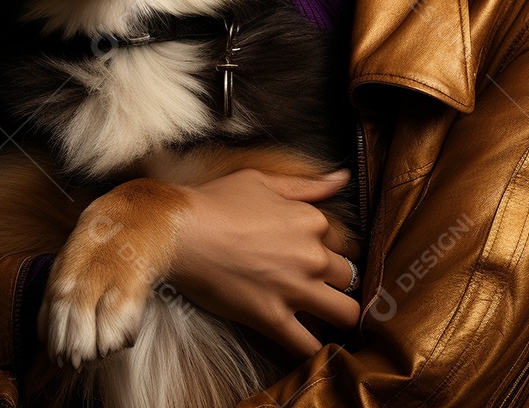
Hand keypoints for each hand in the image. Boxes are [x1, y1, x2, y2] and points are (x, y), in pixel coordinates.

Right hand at [168, 168, 360, 358]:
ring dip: (338, 319)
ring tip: (324, 320)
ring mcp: (295, 289)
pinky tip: (311, 348)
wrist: (179, 232)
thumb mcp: (263, 181)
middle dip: (338, 284)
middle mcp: (312, 255)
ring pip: (346, 315)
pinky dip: (315, 351)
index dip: (330, 252)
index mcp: (312, 220)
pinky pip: (310, 346)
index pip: (342, 243)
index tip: (317, 260)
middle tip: (320, 290)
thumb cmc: (216, 201)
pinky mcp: (273, 319)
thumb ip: (307, 185)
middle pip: (349, 278)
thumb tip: (342, 177)